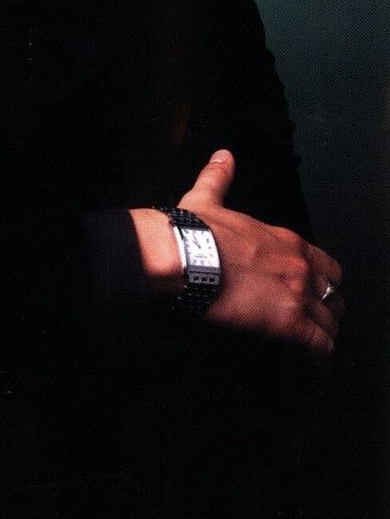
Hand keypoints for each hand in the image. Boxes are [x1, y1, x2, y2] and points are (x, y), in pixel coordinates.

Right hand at [179, 149, 342, 352]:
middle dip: (326, 308)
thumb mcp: (209, 198)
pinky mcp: (288, 324)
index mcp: (286, 241)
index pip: (326, 265)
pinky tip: (308, 361)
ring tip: (312, 346)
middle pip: (333, 294)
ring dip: (322, 333)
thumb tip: (223, 157)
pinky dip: (316, 355)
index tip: (311, 292)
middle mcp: (300, 267)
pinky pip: (319, 345)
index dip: (321, 281)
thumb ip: (219, 177)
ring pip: (330, 321)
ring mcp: (297, 296)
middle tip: (313, 322)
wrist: (184, 256)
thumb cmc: (194, 233)